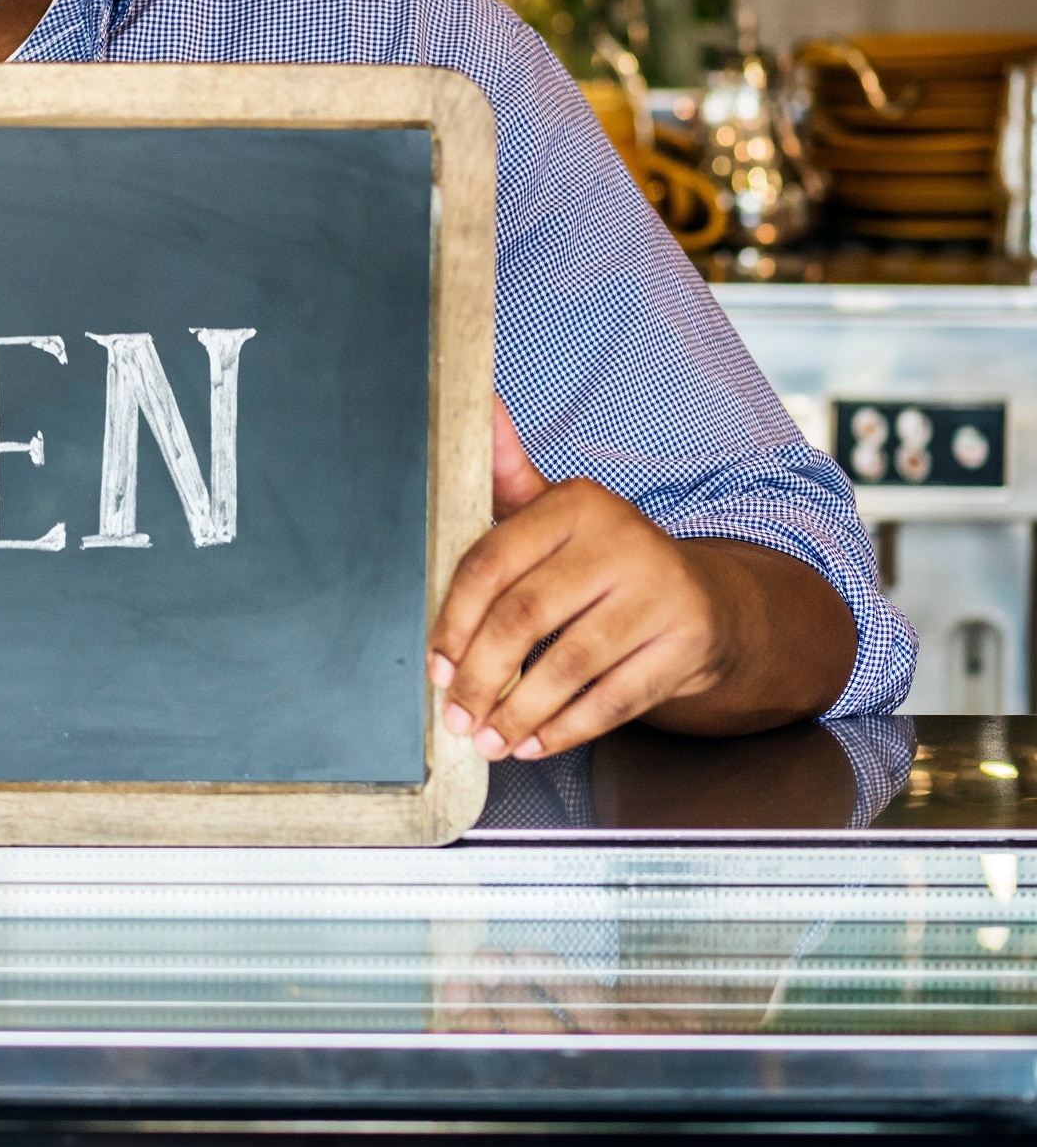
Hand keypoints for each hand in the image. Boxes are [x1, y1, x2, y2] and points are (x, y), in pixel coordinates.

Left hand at [430, 399, 735, 760]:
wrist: (712, 601)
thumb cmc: (607, 561)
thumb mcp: (559, 514)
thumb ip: (509, 474)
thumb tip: (477, 402)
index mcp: (578, 503)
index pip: (493, 561)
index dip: (454, 620)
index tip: (434, 665)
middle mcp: (623, 540)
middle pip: (525, 617)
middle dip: (480, 676)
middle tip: (454, 715)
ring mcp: (661, 592)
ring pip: (569, 663)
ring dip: (519, 712)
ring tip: (487, 739)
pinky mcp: (688, 642)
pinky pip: (616, 697)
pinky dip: (568, 728)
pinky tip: (536, 744)